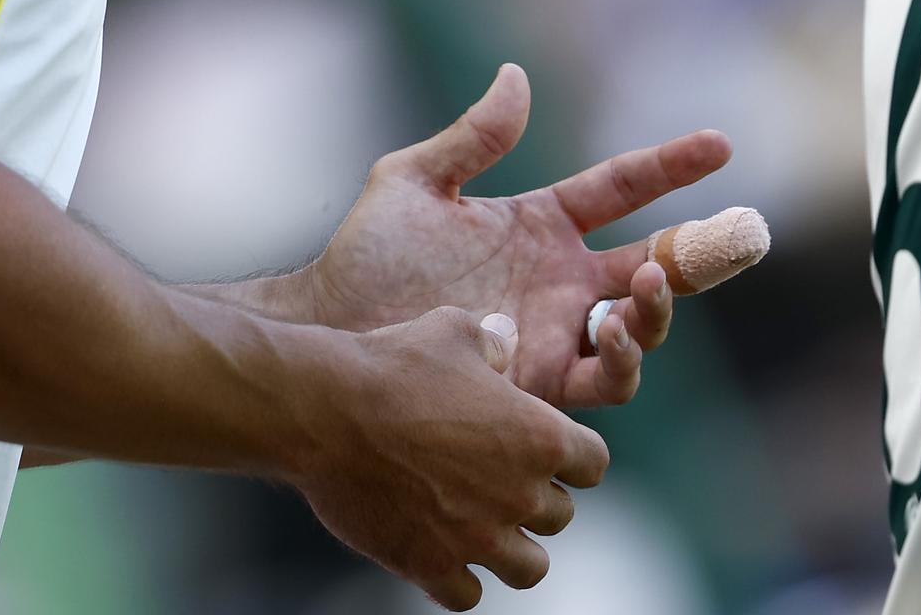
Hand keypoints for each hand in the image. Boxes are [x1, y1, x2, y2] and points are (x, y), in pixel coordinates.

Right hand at [294, 306, 608, 610]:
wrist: (327, 410)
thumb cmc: (393, 364)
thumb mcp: (454, 331)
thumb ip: (493, 342)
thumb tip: (506, 342)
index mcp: (539, 437)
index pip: (594, 464)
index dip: (573, 456)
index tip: (547, 450)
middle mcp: (519, 494)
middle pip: (561, 516)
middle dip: (536, 499)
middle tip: (498, 481)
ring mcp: (478, 536)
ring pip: (530, 568)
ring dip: (512, 549)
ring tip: (484, 529)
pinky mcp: (431, 565)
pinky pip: (467, 595)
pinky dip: (459, 579)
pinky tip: (441, 552)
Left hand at [304, 64, 734, 406]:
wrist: (335, 331)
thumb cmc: (366, 257)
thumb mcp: (416, 181)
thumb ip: (473, 136)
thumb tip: (516, 76)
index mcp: (539, 225)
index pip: (620, 190)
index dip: (670, 167)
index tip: (719, 144)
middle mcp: (559, 280)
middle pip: (655, 264)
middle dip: (705, 250)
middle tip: (743, 231)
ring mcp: (555, 332)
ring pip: (641, 327)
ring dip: (661, 307)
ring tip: (650, 283)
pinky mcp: (541, 382)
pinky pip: (607, 380)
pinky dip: (624, 359)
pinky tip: (611, 330)